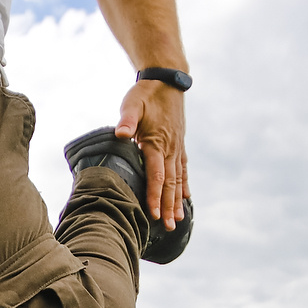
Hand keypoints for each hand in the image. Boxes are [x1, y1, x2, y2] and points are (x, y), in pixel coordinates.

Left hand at [114, 79, 187, 221]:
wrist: (167, 79)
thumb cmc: (145, 93)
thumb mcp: (132, 103)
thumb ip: (126, 120)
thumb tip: (121, 134)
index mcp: (157, 143)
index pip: (157, 175)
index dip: (155, 196)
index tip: (154, 214)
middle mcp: (171, 149)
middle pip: (170, 183)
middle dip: (169, 206)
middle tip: (169, 227)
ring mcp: (177, 147)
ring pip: (179, 179)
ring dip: (178, 201)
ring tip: (178, 221)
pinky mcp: (179, 144)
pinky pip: (183, 169)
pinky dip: (184, 185)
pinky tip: (186, 198)